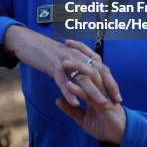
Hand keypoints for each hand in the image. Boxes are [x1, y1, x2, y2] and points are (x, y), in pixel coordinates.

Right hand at [3, 26, 120, 107]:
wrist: (28, 41)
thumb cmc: (45, 52)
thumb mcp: (64, 60)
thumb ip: (75, 68)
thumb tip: (84, 80)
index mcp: (80, 55)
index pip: (101, 68)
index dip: (111, 82)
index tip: (118, 96)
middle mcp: (77, 56)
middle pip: (98, 72)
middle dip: (109, 87)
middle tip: (116, 102)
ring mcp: (66, 60)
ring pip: (83, 77)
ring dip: (94, 92)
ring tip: (102, 106)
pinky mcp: (53, 65)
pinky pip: (63, 80)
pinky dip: (70, 92)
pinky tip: (75, 103)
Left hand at [55, 39, 125, 144]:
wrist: (119, 137)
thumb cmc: (104, 125)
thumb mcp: (83, 118)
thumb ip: (71, 108)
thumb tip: (58, 99)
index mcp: (98, 85)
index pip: (89, 64)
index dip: (80, 53)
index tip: (68, 44)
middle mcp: (102, 86)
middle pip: (92, 64)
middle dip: (80, 53)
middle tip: (66, 45)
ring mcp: (103, 94)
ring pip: (91, 76)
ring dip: (77, 69)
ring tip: (63, 64)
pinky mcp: (104, 105)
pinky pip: (89, 95)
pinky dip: (78, 90)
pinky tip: (68, 85)